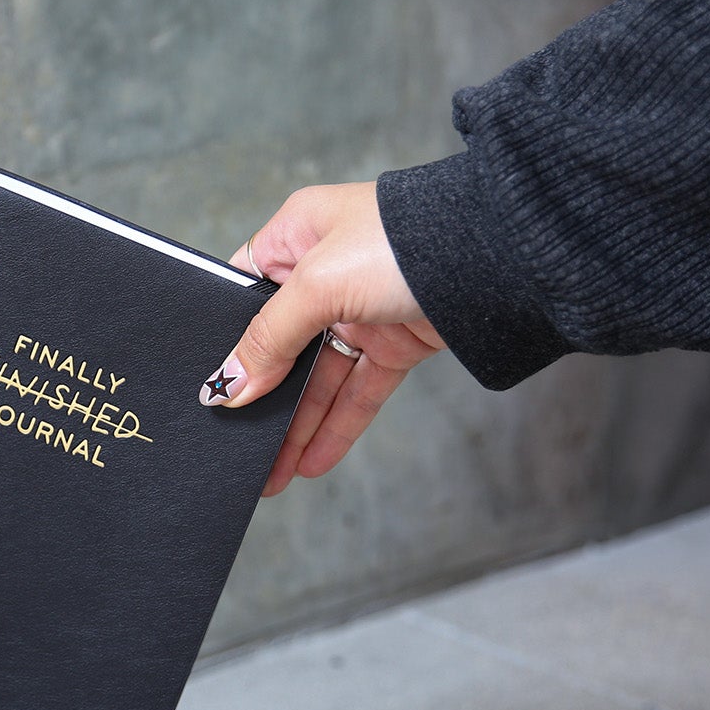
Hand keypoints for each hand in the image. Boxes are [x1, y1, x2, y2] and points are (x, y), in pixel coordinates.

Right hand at [199, 182, 444, 495]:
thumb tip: (227, 387)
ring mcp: (362, 309)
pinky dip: (336, 427)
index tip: (210, 391)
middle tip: (236, 446)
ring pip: (318, 378)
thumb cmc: (403, 242)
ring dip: (295, 426)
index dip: (228, 343)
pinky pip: (357, 392)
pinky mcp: (397, 342)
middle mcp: (326, 272)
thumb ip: (268, 338)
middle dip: (262, 399)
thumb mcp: (317, 286)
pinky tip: (311, 461)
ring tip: (270, 473)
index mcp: (296, 236)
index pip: (244, 296)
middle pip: (281, 347)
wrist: (498, 256)